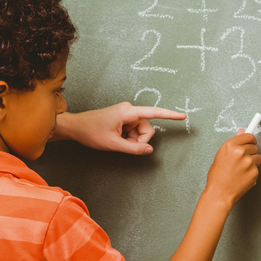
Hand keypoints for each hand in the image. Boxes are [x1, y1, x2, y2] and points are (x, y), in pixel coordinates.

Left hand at [55, 102, 185, 154]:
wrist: (76, 127)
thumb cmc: (92, 132)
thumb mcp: (113, 144)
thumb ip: (133, 148)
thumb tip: (149, 149)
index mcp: (128, 112)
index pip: (154, 113)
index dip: (169, 115)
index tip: (183, 116)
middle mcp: (130, 110)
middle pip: (146, 129)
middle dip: (139, 140)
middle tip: (124, 145)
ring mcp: (127, 114)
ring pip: (140, 131)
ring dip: (132, 140)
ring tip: (117, 141)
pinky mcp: (124, 118)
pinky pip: (133, 130)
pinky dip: (128, 138)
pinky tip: (116, 138)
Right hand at [204, 129, 260, 206]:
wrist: (220, 193)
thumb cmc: (217, 176)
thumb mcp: (221, 155)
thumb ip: (233, 143)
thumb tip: (241, 132)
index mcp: (230, 145)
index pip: (248, 136)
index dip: (250, 140)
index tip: (251, 142)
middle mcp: (240, 151)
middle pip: (254, 146)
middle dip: (250, 152)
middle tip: (242, 160)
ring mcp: (248, 162)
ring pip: (258, 157)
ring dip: (253, 162)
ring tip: (242, 169)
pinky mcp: (254, 172)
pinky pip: (257, 168)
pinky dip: (252, 172)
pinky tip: (242, 176)